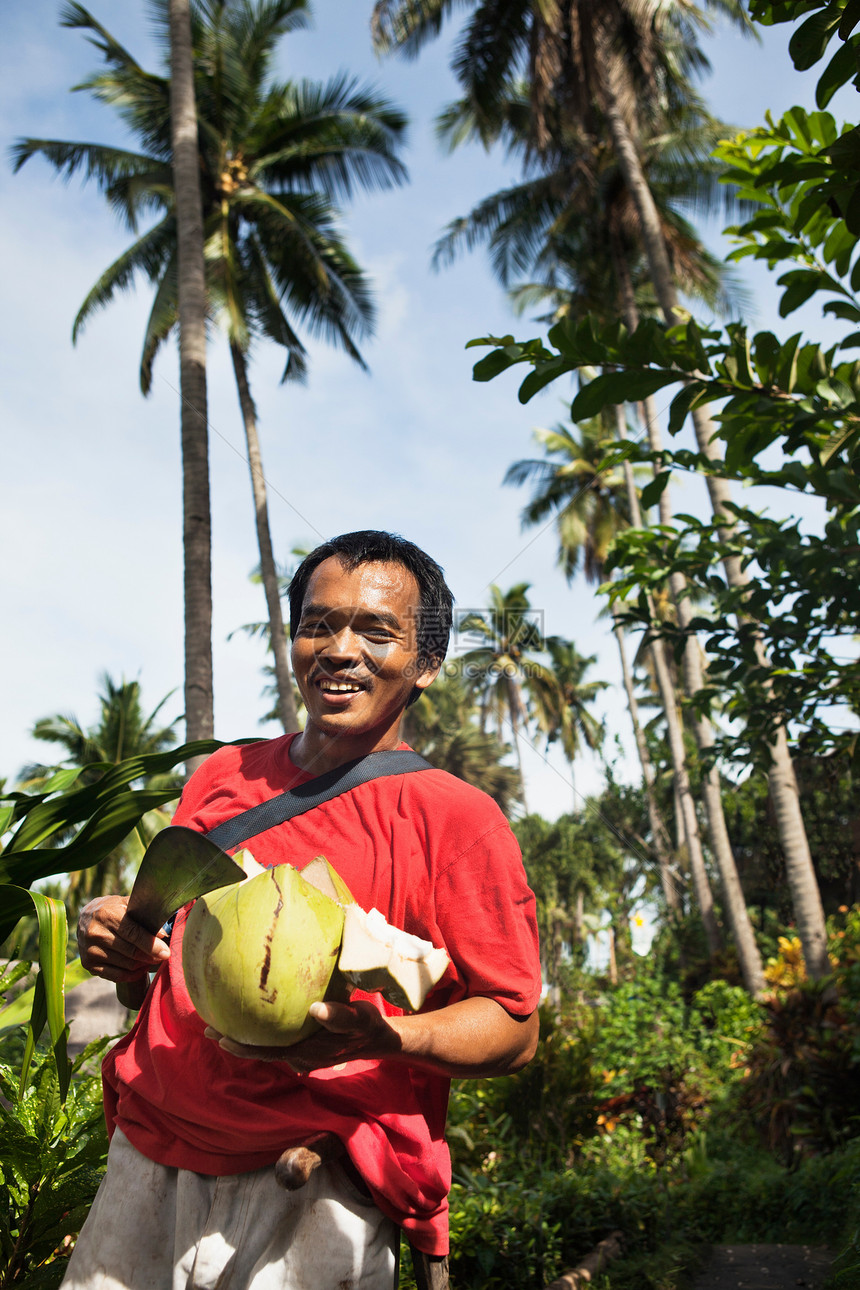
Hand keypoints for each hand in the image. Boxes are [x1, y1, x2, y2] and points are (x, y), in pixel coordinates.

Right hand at [77, 895, 170, 982]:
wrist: (84, 918)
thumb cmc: (112, 909)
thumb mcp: (125, 904)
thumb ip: (143, 917)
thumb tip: (163, 935)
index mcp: (107, 915)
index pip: (133, 934)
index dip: (152, 945)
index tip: (166, 953)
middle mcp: (96, 933)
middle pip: (131, 952)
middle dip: (151, 956)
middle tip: (164, 957)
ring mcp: (91, 951)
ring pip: (126, 965)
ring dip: (143, 965)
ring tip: (153, 960)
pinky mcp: (89, 964)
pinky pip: (116, 976)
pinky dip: (132, 975)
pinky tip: (141, 968)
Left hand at [204, 1000, 401, 1071]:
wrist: (379, 1040)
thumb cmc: (367, 1026)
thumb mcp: (359, 1018)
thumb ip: (339, 1016)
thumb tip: (315, 1009)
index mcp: (306, 1052)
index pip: (266, 1052)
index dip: (242, 1046)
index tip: (219, 1036)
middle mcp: (299, 1057)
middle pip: (259, 1052)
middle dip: (233, 1042)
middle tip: (206, 1028)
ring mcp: (301, 1055)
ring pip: (266, 1049)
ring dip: (244, 1039)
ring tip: (220, 1024)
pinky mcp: (304, 1048)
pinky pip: (277, 1042)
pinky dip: (261, 1035)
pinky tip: (252, 1019)